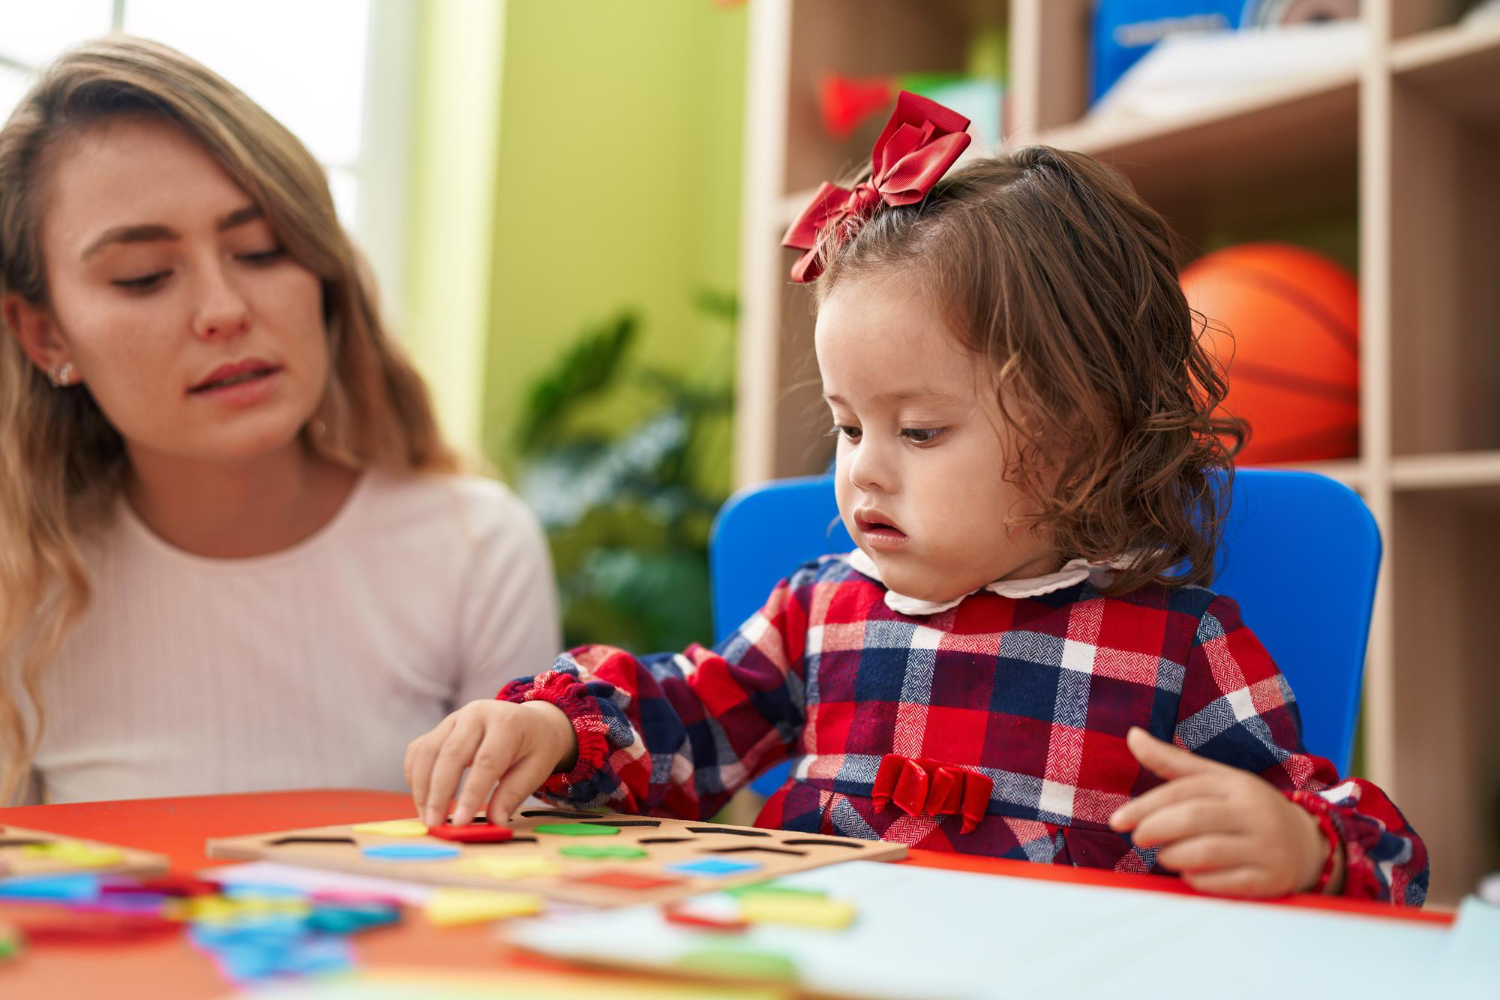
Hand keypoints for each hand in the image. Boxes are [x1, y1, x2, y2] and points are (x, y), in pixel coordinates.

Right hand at [404, 699, 578, 827]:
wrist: (530, 720)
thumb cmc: (534, 747)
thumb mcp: (536, 769)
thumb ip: (514, 794)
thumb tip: (495, 822)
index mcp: (507, 723)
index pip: (486, 760)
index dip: (471, 793)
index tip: (461, 822)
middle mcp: (477, 714)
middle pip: (450, 754)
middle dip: (438, 793)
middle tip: (435, 823)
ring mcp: (454, 718)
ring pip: (428, 751)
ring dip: (422, 787)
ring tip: (428, 817)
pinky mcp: (440, 727)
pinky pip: (419, 750)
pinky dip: (415, 775)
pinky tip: (423, 798)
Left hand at [1108, 727, 1335, 897]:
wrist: (1307, 845)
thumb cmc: (1246, 809)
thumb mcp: (1215, 780)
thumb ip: (1172, 762)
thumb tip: (1132, 734)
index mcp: (1237, 784)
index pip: (1184, 790)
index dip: (1145, 805)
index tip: (1117, 820)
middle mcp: (1255, 813)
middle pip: (1193, 818)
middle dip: (1156, 829)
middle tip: (1137, 838)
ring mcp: (1267, 847)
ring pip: (1206, 853)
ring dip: (1173, 856)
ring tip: (1163, 856)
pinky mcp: (1272, 879)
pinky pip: (1225, 883)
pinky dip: (1198, 880)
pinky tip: (1189, 874)